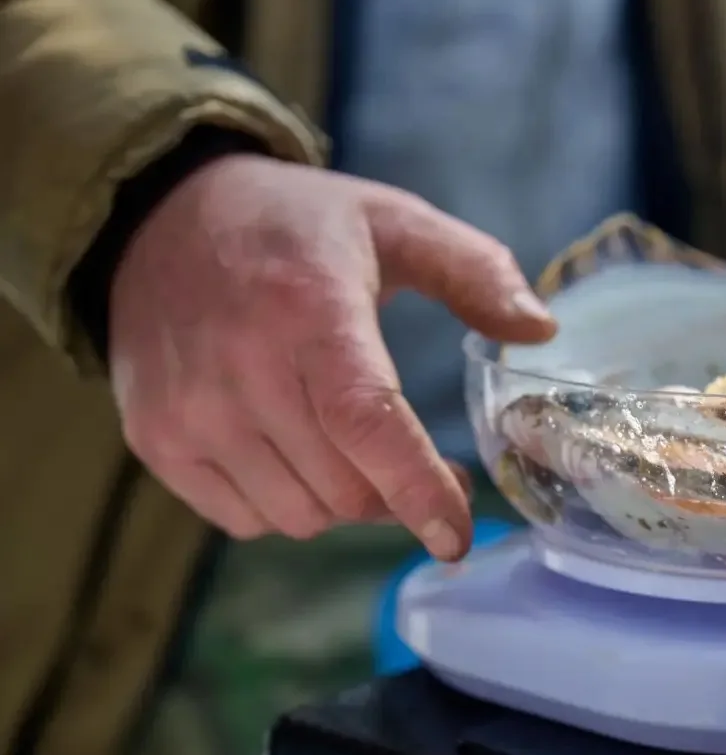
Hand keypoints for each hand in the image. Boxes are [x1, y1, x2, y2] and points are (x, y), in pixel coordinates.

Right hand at [108, 154, 556, 560]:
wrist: (160, 218)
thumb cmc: (296, 224)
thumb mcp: (394, 220)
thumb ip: (475, 271)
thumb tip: (539, 330)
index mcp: (309, 308)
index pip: (366, 421)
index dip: (417, 489)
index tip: (457, 536)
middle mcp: (240, 368)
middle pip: (343, 487)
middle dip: (400, 491)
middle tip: (422, 462)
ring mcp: (188, 412)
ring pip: (299, 516)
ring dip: (346, 500)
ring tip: (353, 446)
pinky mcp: (155, 440)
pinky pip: (245, 519)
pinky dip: (287, 504)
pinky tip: (296, 450)